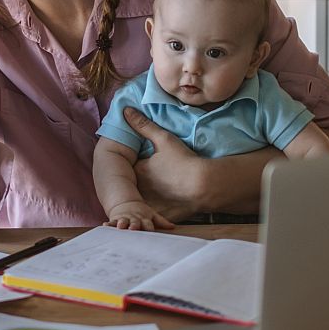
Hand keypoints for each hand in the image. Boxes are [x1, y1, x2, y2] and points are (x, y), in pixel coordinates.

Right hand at [105, 200, 173, 231]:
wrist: (126, 202)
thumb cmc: (141, 212)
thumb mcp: (152, 214)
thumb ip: (162, 222)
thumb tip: (173, 227)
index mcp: (144, 218)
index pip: (148, 224)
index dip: (149, 228)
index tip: (149, 232)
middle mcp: (135, 218)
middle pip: (136, 222)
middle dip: (135, 225)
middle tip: (133, 229)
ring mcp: (125, 218)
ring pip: (123, 221)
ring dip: (122, 224)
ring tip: (119, 226)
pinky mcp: (116, 219)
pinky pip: (112, 221)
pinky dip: (109, 224)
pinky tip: (105, 225)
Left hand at [123, 107, 206, 221]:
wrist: (204, 186)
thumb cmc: (184, 161)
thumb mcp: (163, 139)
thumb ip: (143, 125)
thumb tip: (125, 110)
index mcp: (138, 172)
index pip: (124, 170)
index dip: (127, 168)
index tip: (132, 165)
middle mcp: (140, 191)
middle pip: (129, 189)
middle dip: (131, 186)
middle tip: (140, 182)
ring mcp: (150, 206)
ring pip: (138, 206)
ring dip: (139, 202)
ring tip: (148, 198)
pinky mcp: (161, 218)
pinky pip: (151, 218)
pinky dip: (151, 216)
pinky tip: (157, 212)